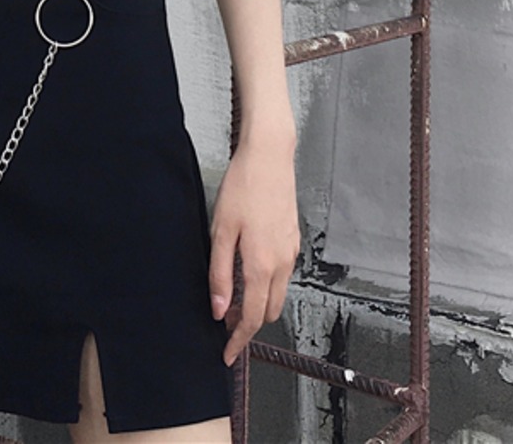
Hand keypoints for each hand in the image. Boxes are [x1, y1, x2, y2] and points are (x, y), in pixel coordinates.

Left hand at [207, 131, 300, 366]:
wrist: (270, 157)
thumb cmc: (243, 187)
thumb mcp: (221, 230)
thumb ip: (221, 273)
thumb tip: (219, 309)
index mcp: (262, 264)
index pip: (252, 317)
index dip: (239, 340)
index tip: (227, 354)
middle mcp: (282, 263)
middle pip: (268, 312)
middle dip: (248, 325)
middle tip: (224, 324)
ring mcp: (290, 252)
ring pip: (277, 294)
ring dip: (258, 305)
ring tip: (233, 299)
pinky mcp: (293, 240)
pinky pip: (281, 275)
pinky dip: (266, 285)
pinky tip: (248, 272)